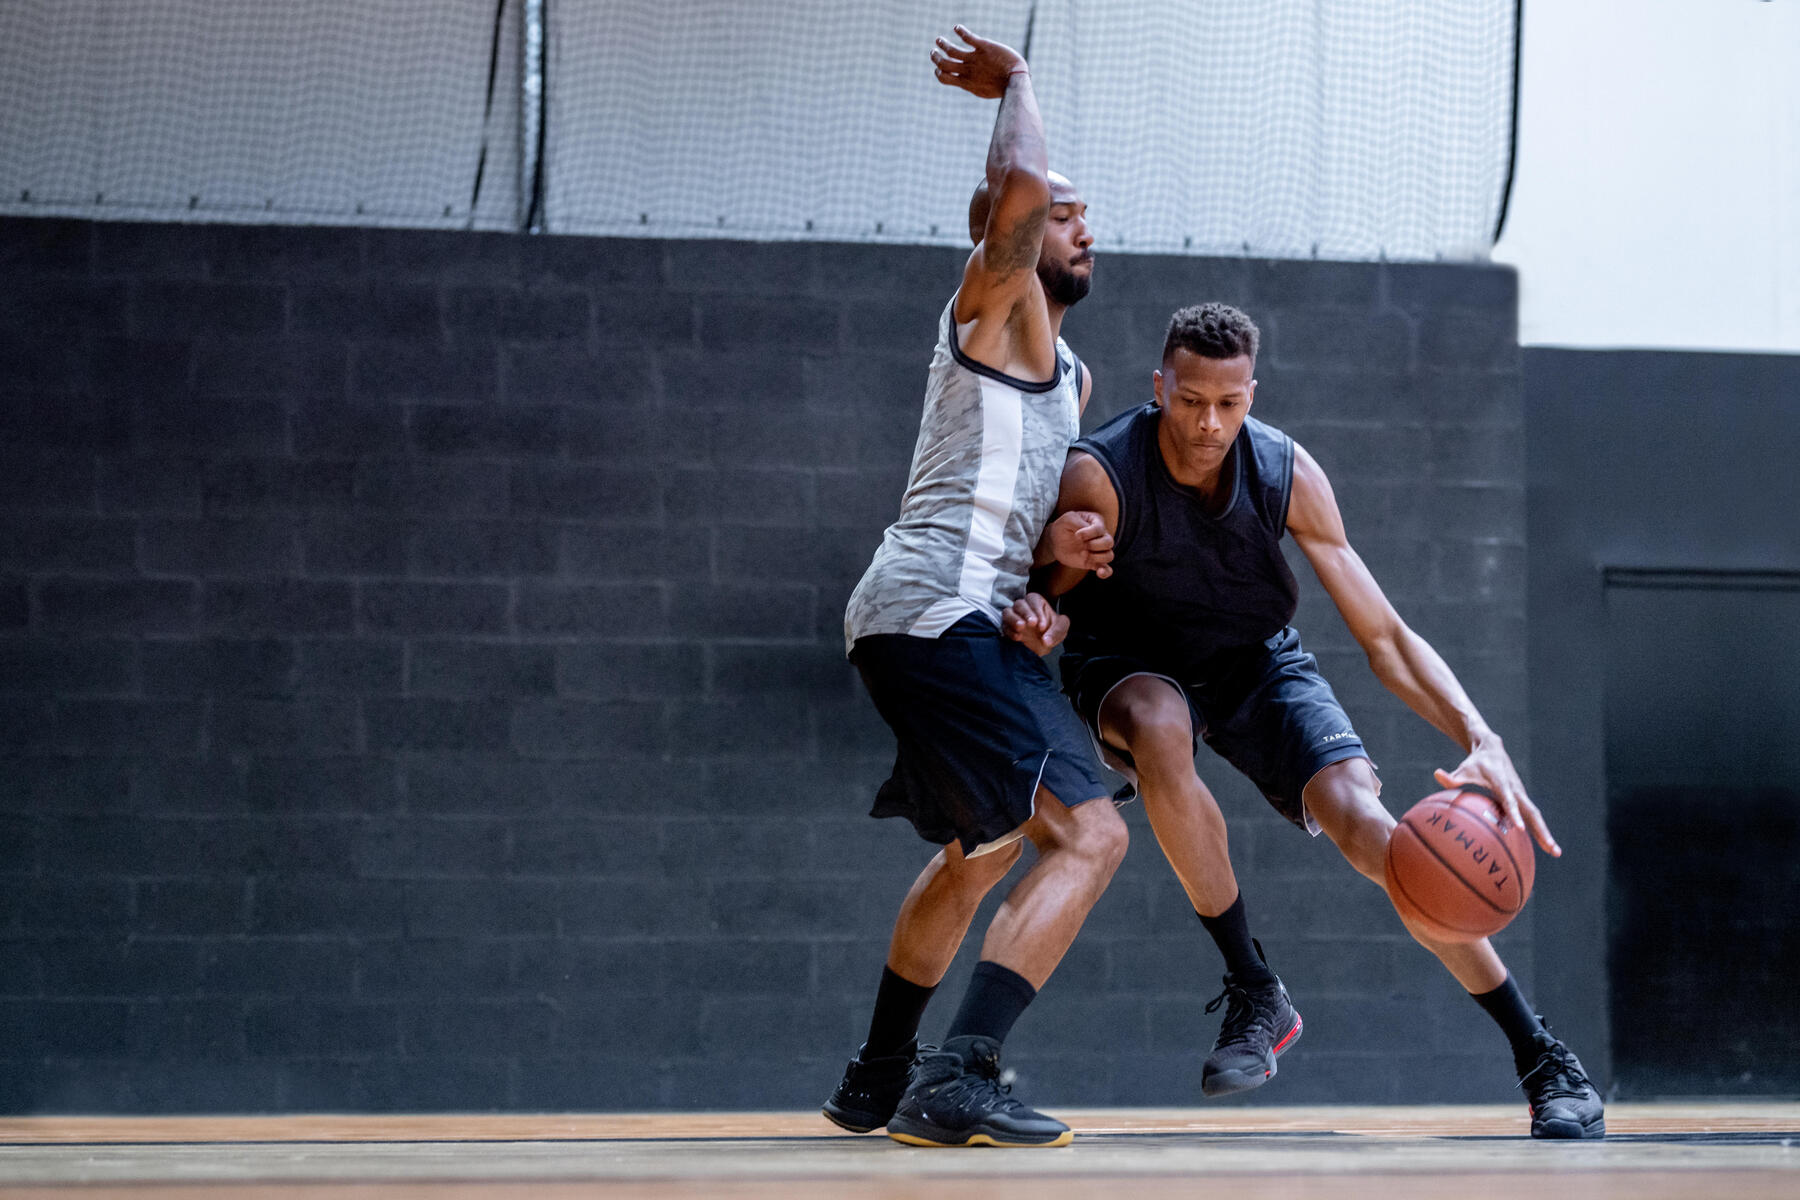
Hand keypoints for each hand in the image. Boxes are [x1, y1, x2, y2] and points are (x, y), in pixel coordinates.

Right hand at [931, 25, 1026, 98]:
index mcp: (966, 83)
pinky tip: (957, 27)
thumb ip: (974, 85)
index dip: (938, 72)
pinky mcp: (983, 47)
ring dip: (943, 44)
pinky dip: (960, 31)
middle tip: (933, 52)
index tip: (938, 68)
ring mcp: (975, 58)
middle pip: (944, 63)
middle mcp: (967, 70)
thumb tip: (969, 84)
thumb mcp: (984, 91)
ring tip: (939, 40)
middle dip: (936, 57)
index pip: (944, 77)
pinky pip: (967, 37)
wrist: (1016, 80)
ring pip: (952, 50)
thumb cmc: (1003, 88)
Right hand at [1001, 593, 1068, 655]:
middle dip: (1025, 613)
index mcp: (1037, 602)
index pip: (1033, 600)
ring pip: (1007, 612)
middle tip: (1031, 623)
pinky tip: (1018, 637)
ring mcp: (1014, 617)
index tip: (1042, 626)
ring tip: (1021, 628)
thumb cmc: (1052, 630)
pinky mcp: (1007, 628)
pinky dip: (1010, 631)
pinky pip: (1004, 626)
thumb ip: (1057, 631)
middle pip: (1019, 604)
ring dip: (1013, 619)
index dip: (1037, 611)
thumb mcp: (1062, 628)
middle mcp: (1023, 608)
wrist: (1044, 644)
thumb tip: (1046, 640)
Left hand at [1044, 510, 1113, 577]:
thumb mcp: (1068, 519)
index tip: (1076, 535)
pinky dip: (1105, 572)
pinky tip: (1099, 573)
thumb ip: (1078, 522)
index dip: (1089, 533)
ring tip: (1083, 555)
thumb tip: (1086, 535)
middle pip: (1109, 542)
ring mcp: (1098, 550)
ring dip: (1097, 557)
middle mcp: (1101, 536)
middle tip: (1082, 546)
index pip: (1100, 529)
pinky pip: (1106, 569)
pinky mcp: (1094, 562)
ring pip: (1109, 555)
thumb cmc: (1063, 527)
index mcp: (1097, 522)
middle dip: (1095, 545)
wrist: (1055, 541)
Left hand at [1434, 740, 1560, 856]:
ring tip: (1555, 852)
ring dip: (1545, 833)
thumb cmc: (1476, 762)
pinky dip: (1539, 829)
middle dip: (1542, 831)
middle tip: (1552, 849)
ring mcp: (1522, 795)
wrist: (1493, 748)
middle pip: (1532, 813)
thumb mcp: (1463, 769)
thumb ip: (1452, 776)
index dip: (1514, 814)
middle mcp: (1517, 790)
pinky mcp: (1522, 798)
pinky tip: (1544, 845)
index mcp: (1503, 784)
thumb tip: (1436, 774)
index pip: (1510, 802)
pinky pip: (1532, 816)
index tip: (1519, 829)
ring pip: (1535, 816)